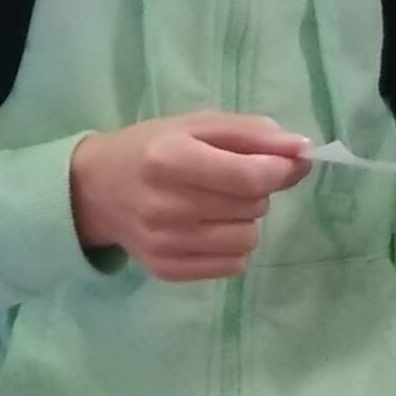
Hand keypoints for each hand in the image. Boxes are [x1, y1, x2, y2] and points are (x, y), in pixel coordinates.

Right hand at [64, 114, 311, 281]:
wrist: (93, 189)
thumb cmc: (150, 148)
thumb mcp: (195, 124)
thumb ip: (251, 133)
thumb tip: (302, 150)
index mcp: (170, 158)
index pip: (249, 177)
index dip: (281, 170)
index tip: (287, 163)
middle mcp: (166, 206)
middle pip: (254, 207)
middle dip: (255, 190)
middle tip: (226, 179)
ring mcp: (165, 243)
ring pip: (248, 239)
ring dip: (244, 220)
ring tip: (215, 206)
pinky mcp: (167, 270)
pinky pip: (232, 265)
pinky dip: (230, 247)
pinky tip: (207, 229)